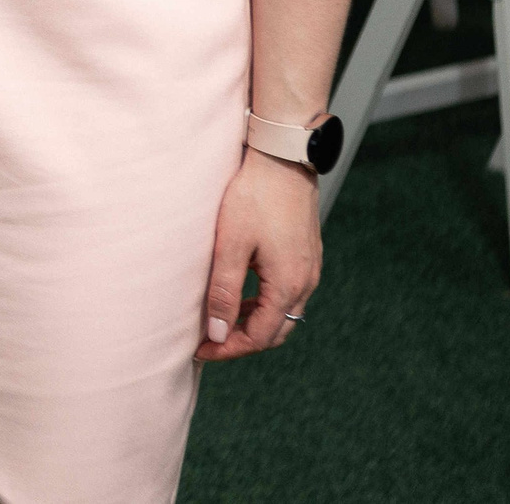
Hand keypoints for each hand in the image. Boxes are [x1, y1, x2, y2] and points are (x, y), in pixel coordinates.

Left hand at [196, 147, 319, 360]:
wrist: (283, 159)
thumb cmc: (253, 197)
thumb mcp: (231, 246)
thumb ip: (223, 292)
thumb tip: (218, 334)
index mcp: (288, 285)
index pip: (259, 337)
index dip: (228, 349)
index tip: (200, 351)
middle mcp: (305, 283)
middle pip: (275, 331)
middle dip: (242, 341)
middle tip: (209, 342)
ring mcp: (309, 269)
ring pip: (282, 313)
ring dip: (253, 322)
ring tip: (219, 320)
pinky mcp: (306, 255)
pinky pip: (286, 293)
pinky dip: (263, 303)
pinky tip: (240, 294)